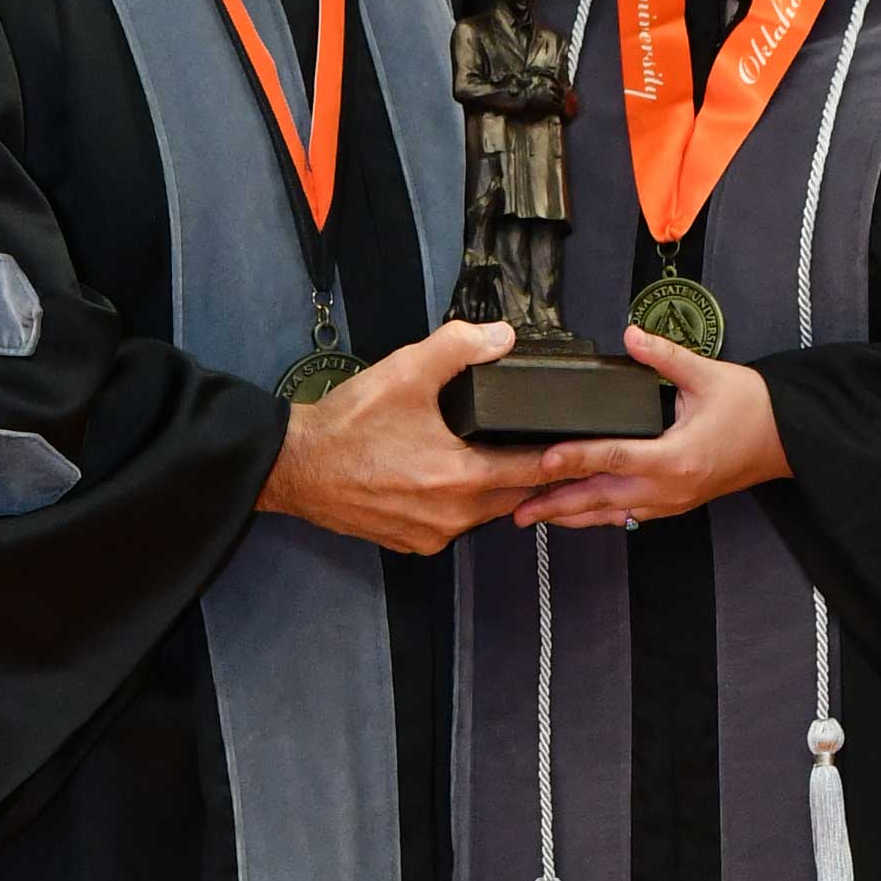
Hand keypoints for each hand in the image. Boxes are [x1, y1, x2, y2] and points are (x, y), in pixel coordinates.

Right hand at [256, 319, 546, 555]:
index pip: (535, 471)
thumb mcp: (405, 371)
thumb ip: (458, 347)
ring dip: (494, 489)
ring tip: (497, 457)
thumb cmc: (346, 426)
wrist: (295, 467)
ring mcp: (431, 535)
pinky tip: (449, 479)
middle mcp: (452, 516)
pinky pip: (452, 524)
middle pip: (514, 496)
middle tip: (543, 447)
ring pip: (484, 513)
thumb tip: (500, 337)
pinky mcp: (410, 543)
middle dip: (530, 473)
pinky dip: (460, 504)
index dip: (564, 457)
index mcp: (460, 477)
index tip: (586, 448)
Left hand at [512, 326, 790, 531]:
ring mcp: (670, 502)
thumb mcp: (707, 374)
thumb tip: (632, 335)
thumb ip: (664, 356)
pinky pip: (626, 516)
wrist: (787, 439)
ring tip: (532, 517)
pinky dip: (596, 516)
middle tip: (516, 508)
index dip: (574, 458)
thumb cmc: (752, 409)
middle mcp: (667, 488)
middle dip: (556, 504)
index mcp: (674, 457)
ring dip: (570, 516)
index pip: (612, 458)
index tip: (542, 460)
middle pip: (600, 499)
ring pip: (609, 514)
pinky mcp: (673, 505)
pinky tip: (574, 515)